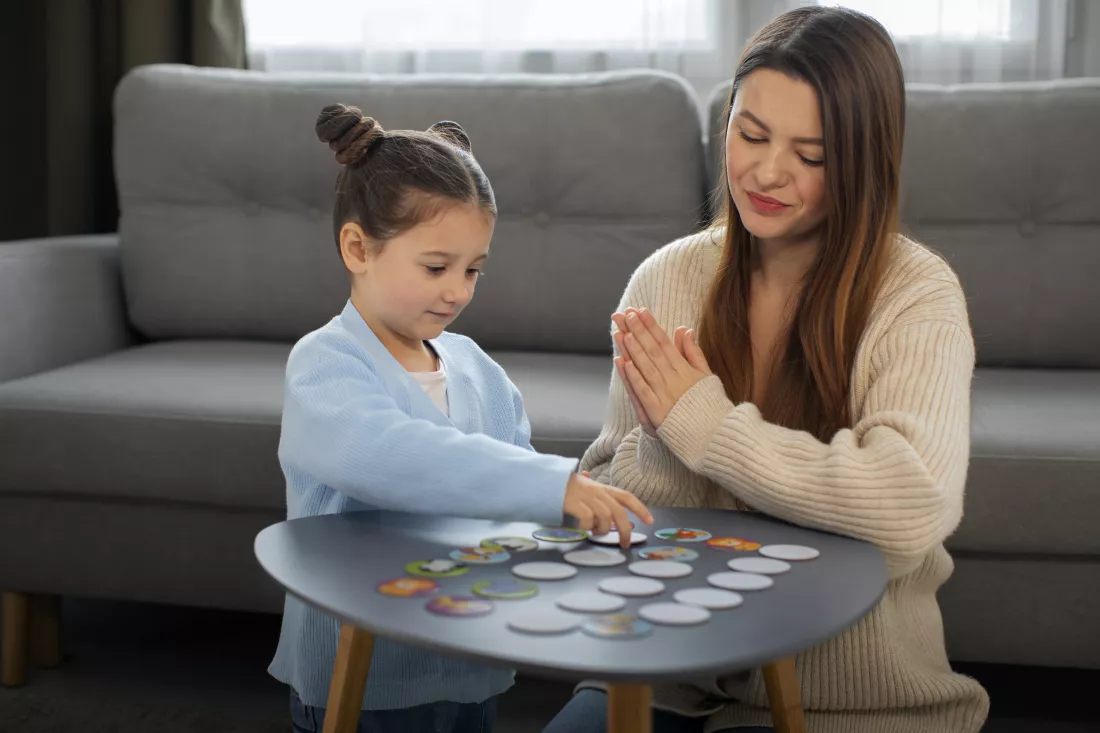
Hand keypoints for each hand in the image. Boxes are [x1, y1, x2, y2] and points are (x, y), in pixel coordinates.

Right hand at [563, 472, 653, 549]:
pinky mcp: (575, 504)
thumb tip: (607, 512)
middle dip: (625, 530)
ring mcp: (587, 497)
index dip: (640, 508)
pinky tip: (582, 527)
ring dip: (603, 529)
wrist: (548, 481)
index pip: (627, 497)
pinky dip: (587, 526)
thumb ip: (597, 498)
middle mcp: (598, 492)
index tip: (650, 521)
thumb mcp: (586, 489)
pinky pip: (588, 519)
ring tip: (595, 532)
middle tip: (625, 543)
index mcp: (603, 489)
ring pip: (605, 517)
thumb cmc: (568, 488)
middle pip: (619, 512)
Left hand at [612, 308, 712, 429]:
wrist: (712, 434)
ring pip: (646, 367)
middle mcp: (673, 379)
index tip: (641, 311)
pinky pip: (643, 391)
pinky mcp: (656, 411)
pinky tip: (624, 363)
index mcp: (685, 369)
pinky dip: (634, 377)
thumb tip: (684, 329)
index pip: (665, 343)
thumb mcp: (705, 374)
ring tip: (622, 332)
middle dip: (638, 331)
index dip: (652, 326)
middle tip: (625, 314)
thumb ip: (694, 352)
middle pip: (652, 351)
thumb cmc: (707, 403)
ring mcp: (664, 394)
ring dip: (633, 350)